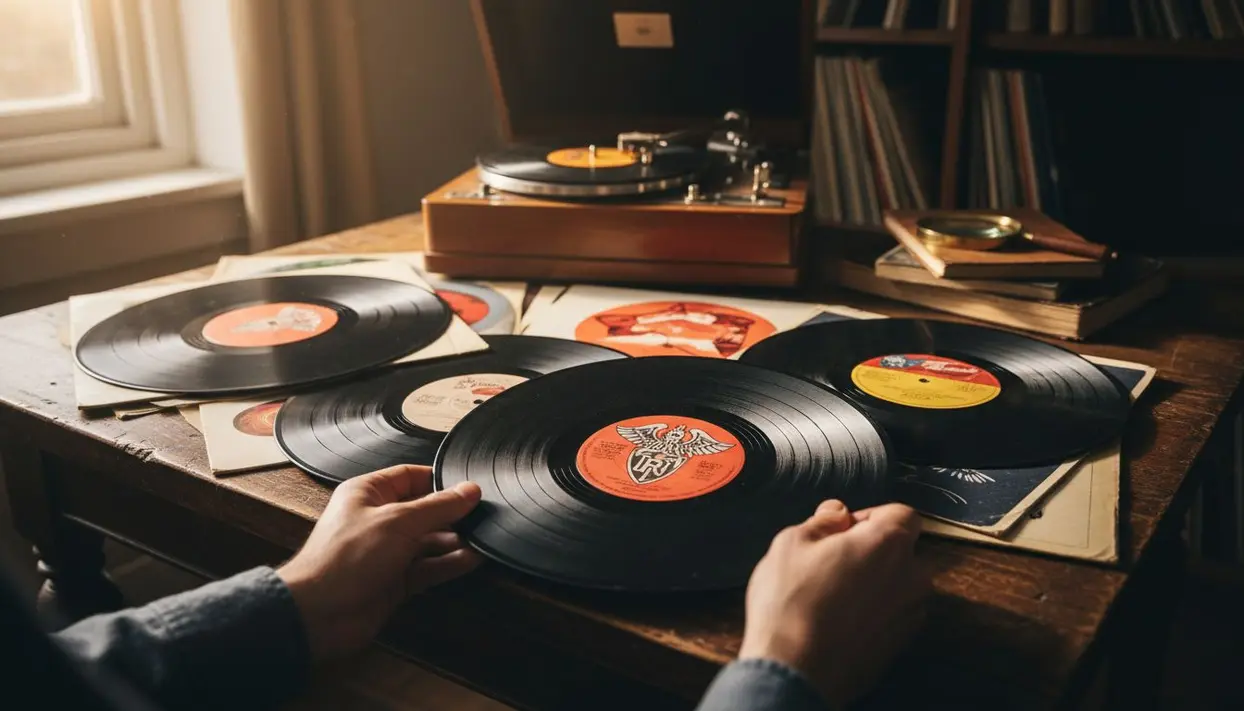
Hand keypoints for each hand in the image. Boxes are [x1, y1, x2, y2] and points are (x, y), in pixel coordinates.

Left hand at [277, 465, 482, 662]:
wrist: (319, 614)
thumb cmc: (342, 560)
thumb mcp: (398, 521)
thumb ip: (438, 506)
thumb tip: (468, 491)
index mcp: (368, 493)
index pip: (411, 477)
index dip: (440, 481)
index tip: (469, 487)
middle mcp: (377, 520)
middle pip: (424, 510)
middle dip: (453, 514)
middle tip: (483, 514)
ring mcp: (386, 552)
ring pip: (429, 541)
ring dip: (455, 541)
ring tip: (484, 538)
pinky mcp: (394, 581)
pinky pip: (428, 567)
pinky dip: (449, 564)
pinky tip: (471, 559)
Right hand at [738, 501, 927, 706]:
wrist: (796, 670)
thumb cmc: (790, 604)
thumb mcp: (791, 543)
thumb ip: (822, 520)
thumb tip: (837, 513)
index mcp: (888, 543)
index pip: (903, 513)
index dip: (871, 516)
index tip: (843, 528)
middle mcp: (910, 577)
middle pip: (901, 551)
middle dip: (871, 552)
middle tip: (831, 562)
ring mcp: (909, 615)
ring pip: (897, 585)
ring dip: (873, 583)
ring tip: (832, 595)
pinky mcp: (900, 646)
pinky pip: (891, 616)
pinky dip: (872, 613)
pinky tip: (838, 620)